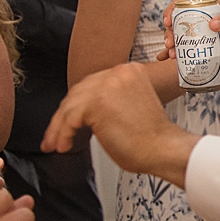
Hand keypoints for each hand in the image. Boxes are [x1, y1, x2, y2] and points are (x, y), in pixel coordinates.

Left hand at [41, 64, 197, 188]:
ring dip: (59, 128)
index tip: (68, 120)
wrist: (164, 149)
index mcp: (129, 71)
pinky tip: (65, 145)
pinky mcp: (96, 102)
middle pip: (78, 93)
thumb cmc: (152, 138)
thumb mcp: (131, 107)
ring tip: (57, 144)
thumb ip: (110, 101)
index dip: (77, 105)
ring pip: (69, 106)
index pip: (92, 85)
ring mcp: (107, 86)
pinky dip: (62, 134)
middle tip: (56, 134)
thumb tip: (84, 110)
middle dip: (63, 116)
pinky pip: (69, 119)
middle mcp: (118, 73)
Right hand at [158, 0, 219, 63]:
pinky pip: (185, 45)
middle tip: (170, 42)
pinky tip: (169, 57)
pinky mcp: (200, 42)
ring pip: (179, 34)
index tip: (168, 21)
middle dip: (169, 31)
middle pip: (177, 20)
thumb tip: (213, 24)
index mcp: (206, 4)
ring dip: (171, 43)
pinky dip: (176, 51)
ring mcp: (199, 29)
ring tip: (172, 53)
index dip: (171, 10)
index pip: (183, 3)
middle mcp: (199, 15)